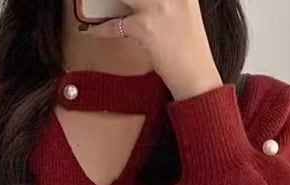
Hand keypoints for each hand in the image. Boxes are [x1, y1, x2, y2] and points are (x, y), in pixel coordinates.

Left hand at [81, 0, 223, 100]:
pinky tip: (94, 29)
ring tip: (96, 2)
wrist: (194, 73)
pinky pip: (115, 24)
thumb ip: (169, 0)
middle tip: (114, 1)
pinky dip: (102, 28)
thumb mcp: (186, 10)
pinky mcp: (144, 26)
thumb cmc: (190, 46)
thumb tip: (150, 1)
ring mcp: (157, 6)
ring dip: (105, 1)